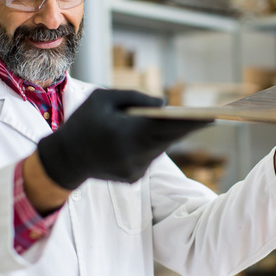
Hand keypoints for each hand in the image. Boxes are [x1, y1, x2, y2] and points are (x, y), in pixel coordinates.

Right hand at [37, 89, 208, 188]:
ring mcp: (136, 170)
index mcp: (128, 133)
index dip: (191, 122)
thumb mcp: (103, 98)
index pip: (167, 126)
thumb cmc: (82, 123)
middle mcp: (135, 155)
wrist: (63, 161)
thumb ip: (134, 97)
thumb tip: (163, 103)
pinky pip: (148, 157)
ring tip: (175, 121)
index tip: (212, 116)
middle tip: (207, 116)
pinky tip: (141, 139)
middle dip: (186, 127)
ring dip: (164, 135)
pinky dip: (148, 146)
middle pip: (169, 138)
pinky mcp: (134, 179)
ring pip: (159, 148)